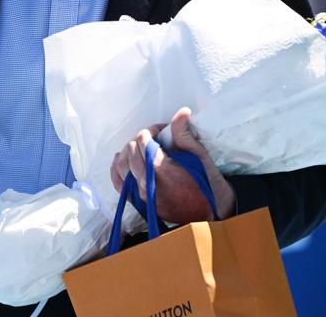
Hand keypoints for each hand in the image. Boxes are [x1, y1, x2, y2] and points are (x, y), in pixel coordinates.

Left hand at [109, 107, 236, 224]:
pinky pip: (119, 184)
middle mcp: (148, 183)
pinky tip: (122, 160)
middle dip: (140, 139)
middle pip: (130, 151)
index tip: (161, 130)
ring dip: (127, 152)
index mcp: (163, 169)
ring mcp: (142, 195)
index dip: (151, 130)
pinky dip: (117, 169)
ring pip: (121, 166)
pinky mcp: (140, 203)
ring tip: (139, 148)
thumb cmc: (206, 184)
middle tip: (153, 138)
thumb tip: (181, 112)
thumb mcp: (200, 156)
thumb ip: (184, 134)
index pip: (143, 141)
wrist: (208, 213)